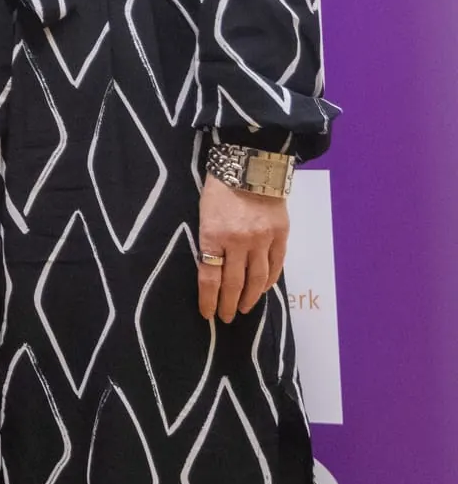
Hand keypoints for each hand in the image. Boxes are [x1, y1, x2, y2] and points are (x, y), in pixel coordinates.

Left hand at [198, 174, 289, 322]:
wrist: (250, 166)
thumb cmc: (219, 189)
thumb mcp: (203, 213)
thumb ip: (208, 241)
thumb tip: (212, 270)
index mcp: (213, 235)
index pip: (210, 277)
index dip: (209, 299)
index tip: (208, 313)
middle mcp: (238, 241)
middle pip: (234, 283)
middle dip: (229, 304)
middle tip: (227, 318)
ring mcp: (262, 239)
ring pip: (257, 279)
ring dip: (250, 298)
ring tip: (244, 309)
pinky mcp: (280, 235)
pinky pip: (275, 266)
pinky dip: (268, 281)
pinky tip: (261, 290)